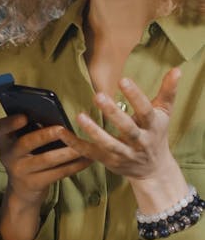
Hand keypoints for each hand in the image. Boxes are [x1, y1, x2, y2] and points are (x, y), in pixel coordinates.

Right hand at [0, 113, 90, 204]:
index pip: (0, 128)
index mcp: (4, 140)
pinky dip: (73, 165)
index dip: (11, 122)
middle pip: (25, 143)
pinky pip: (57, 173)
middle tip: (63, 129)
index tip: (24, 117)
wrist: (21, 190)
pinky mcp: (34, 184)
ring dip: (67, 152)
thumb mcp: (20, 143)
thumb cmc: (26, 157)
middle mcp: (8, 155)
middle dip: (45, 135)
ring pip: (46, 160)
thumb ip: (31, 130)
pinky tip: (86, 159)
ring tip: (83, 145)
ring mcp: (20, 171)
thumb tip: (56, 117)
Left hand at [61, 67, 187, 211]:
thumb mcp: (164, 113)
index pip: (145, 110)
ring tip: (80, 116)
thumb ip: (168, 91)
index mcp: (152, 126)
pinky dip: (76, 144)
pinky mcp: (108, 161)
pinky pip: (90, 153)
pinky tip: (62, 132)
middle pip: (127, 129)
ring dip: (94, 131)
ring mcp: (124, 154)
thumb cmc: (156, 133)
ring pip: (109, 144)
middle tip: (98, 95)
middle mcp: (139, 141)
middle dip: (113, 114)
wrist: (154, 169)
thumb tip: (177, 69)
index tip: (123, 80)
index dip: (136, 96)